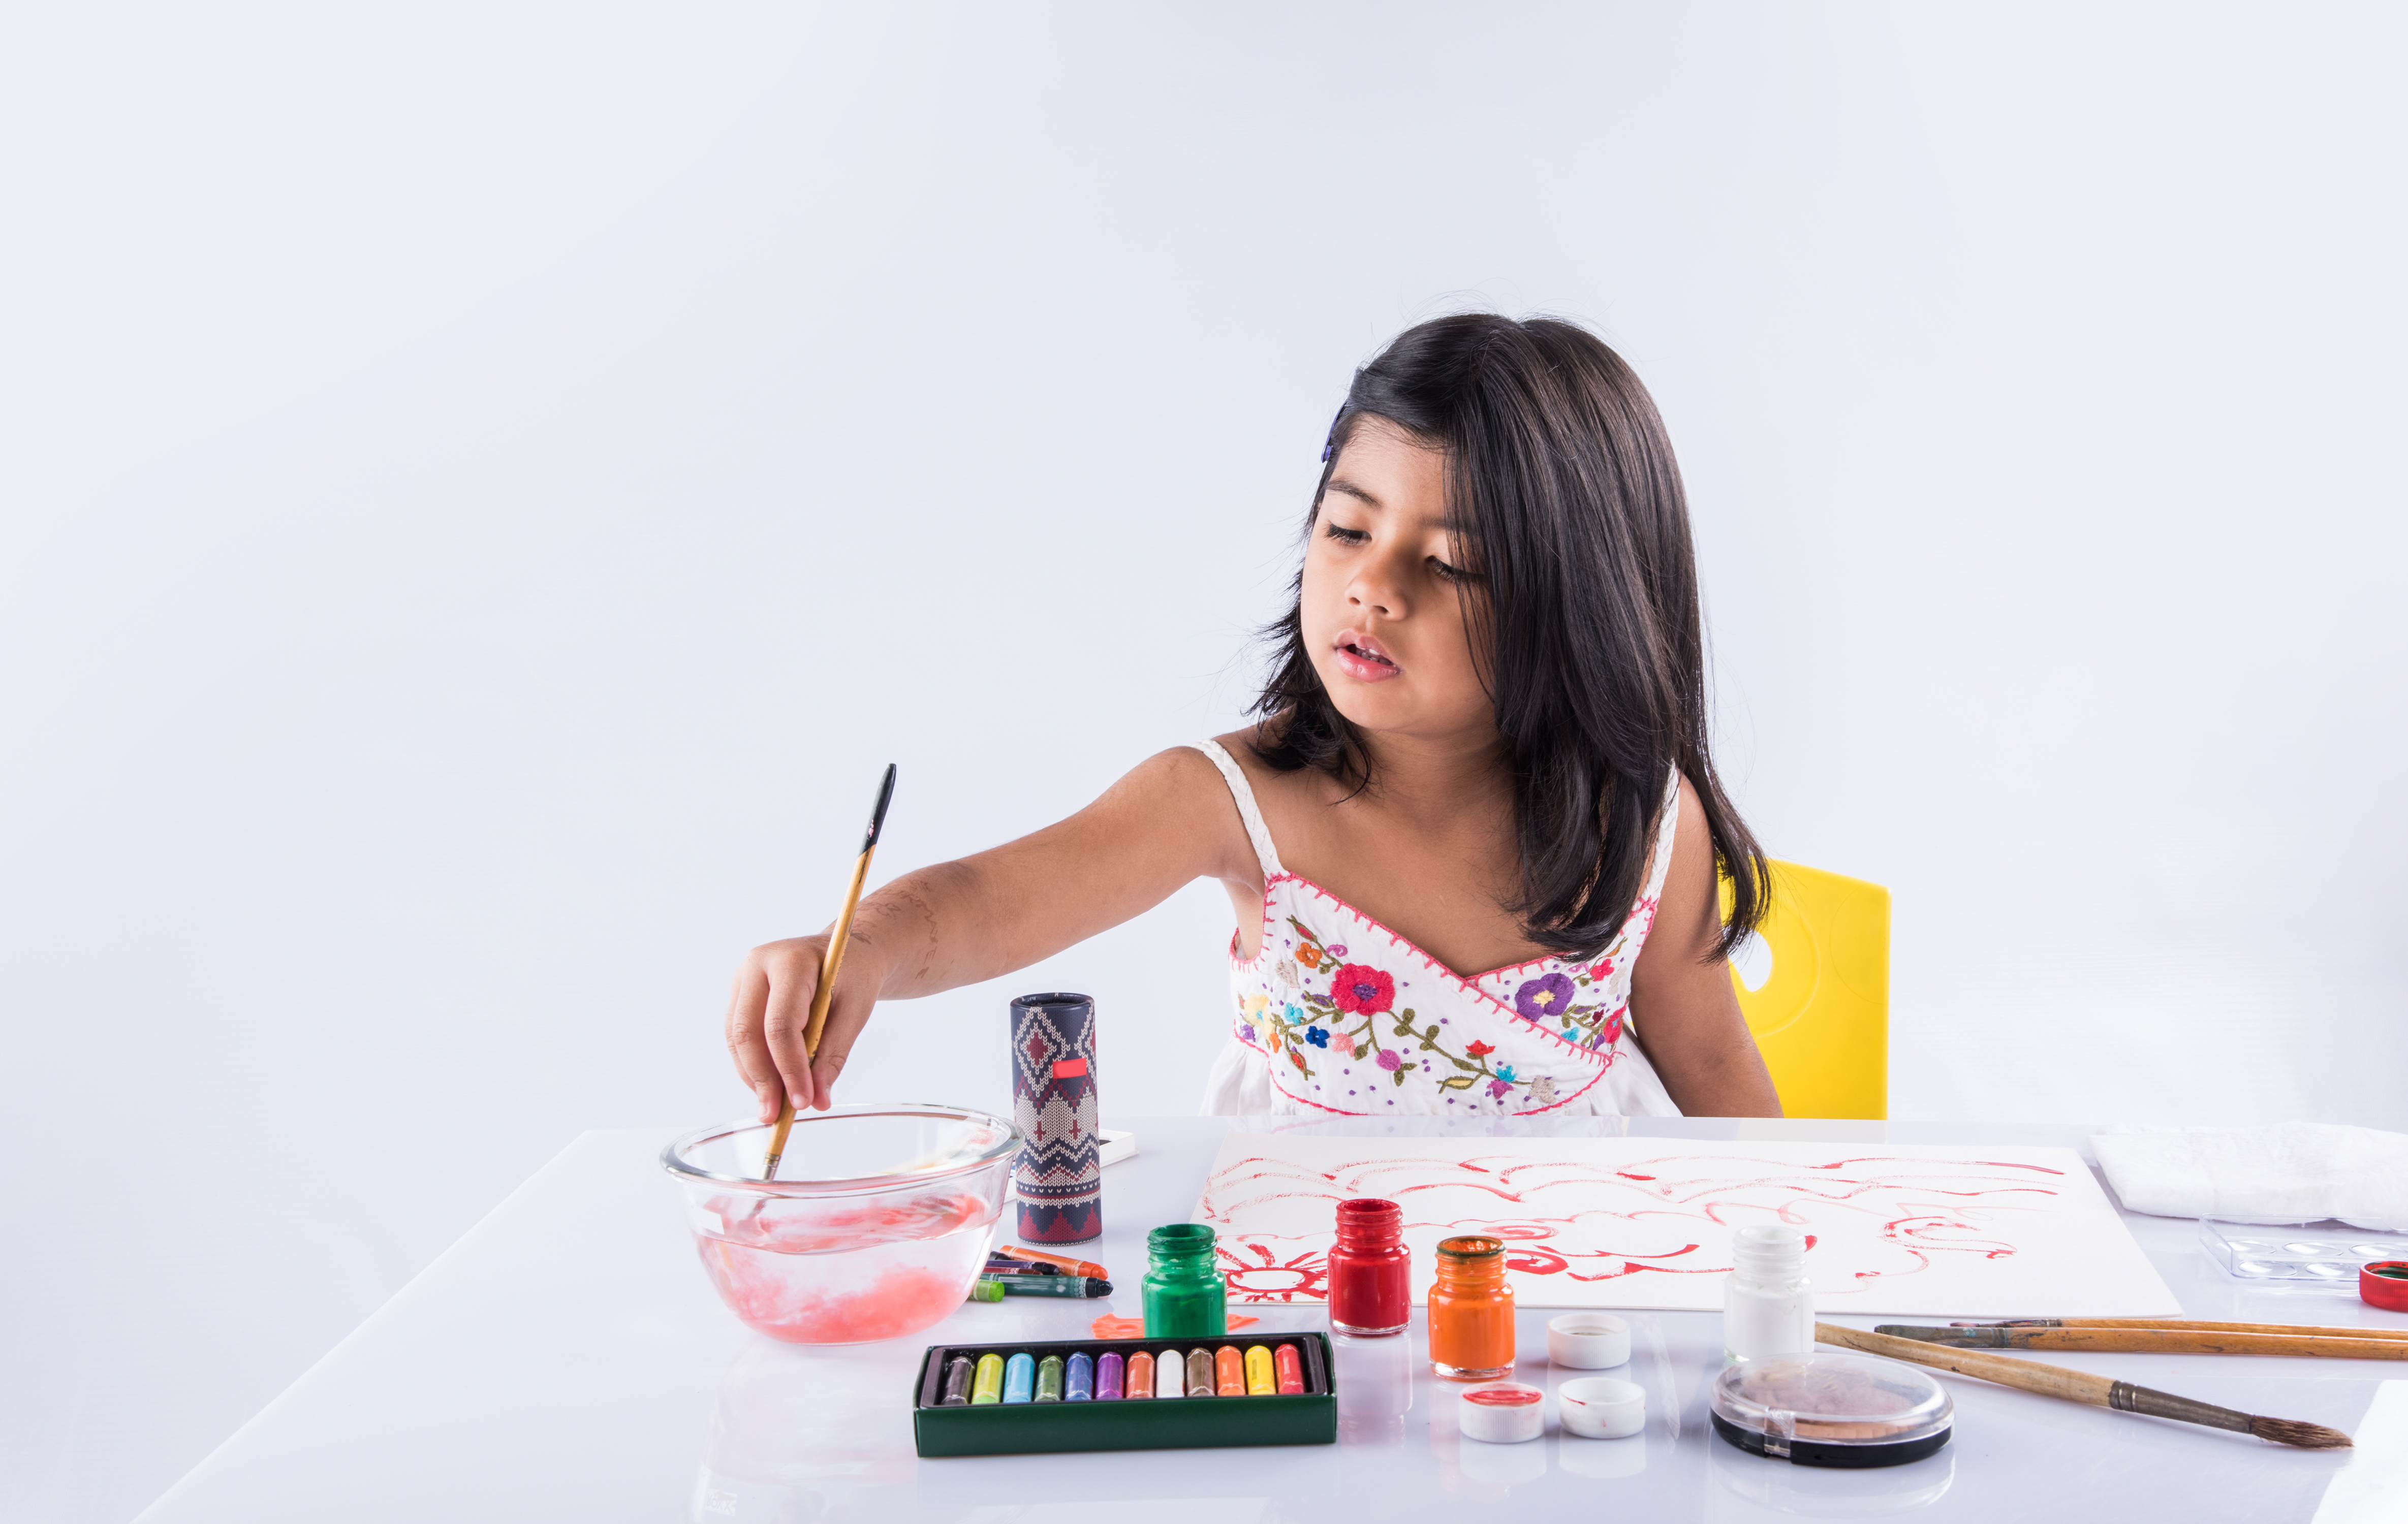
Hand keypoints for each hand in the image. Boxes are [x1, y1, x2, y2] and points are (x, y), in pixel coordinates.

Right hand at [725, 933, 883, 1119]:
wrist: (844, 951)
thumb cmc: (854, 977)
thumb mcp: (856, 1011)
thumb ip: (833, 1055)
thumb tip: (817, 1101)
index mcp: (791, 960)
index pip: (781, 1024)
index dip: (789, 1067)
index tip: (802, 1102)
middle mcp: (757, 964)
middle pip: (748, 1032)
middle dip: (762, 1079)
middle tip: (775, 1116)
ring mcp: (743, 978)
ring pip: (736, 1038)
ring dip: (753, 1077)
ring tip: (773, 1109)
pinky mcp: (739, 994)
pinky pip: (737, 1037)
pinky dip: (751, 1065)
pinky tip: (769, 1086)